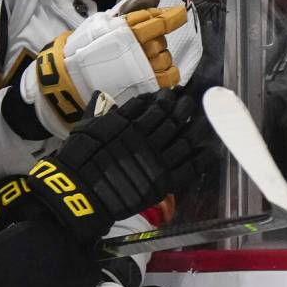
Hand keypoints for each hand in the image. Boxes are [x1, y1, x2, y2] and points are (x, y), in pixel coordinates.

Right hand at [19, 0, 187, 137]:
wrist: (72, 76)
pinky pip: (169, 76)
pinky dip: (169, 72)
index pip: (159, 20)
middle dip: (155, 39)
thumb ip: (126, 11)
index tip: (175, 15)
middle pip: (161, 39)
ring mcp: (142, 66)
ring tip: (145, 58)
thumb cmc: (84, 47)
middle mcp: (137, 47)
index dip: (171, 17)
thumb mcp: (101, 22)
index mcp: (127, 29)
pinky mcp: (143, 83)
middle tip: (141, 43)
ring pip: (165, 57)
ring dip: (159, 56)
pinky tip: (161, 70)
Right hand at [26, 88, 207, 246]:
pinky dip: (201, 158)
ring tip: (202, 119)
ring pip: (184, 139)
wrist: (78, 192)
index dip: (165, 98)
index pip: (154, 106)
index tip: (170, 94)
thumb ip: (97, 111)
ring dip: (196, 127)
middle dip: (183, 107)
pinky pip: (188, 168)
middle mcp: (145, 139)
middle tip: (188, 101)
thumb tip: (101, 95)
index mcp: (129, 124)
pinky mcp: (161, 182)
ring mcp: (155, 160)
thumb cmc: (77, 159)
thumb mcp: (84, 128)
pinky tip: (208, 150)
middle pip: (173, 118)